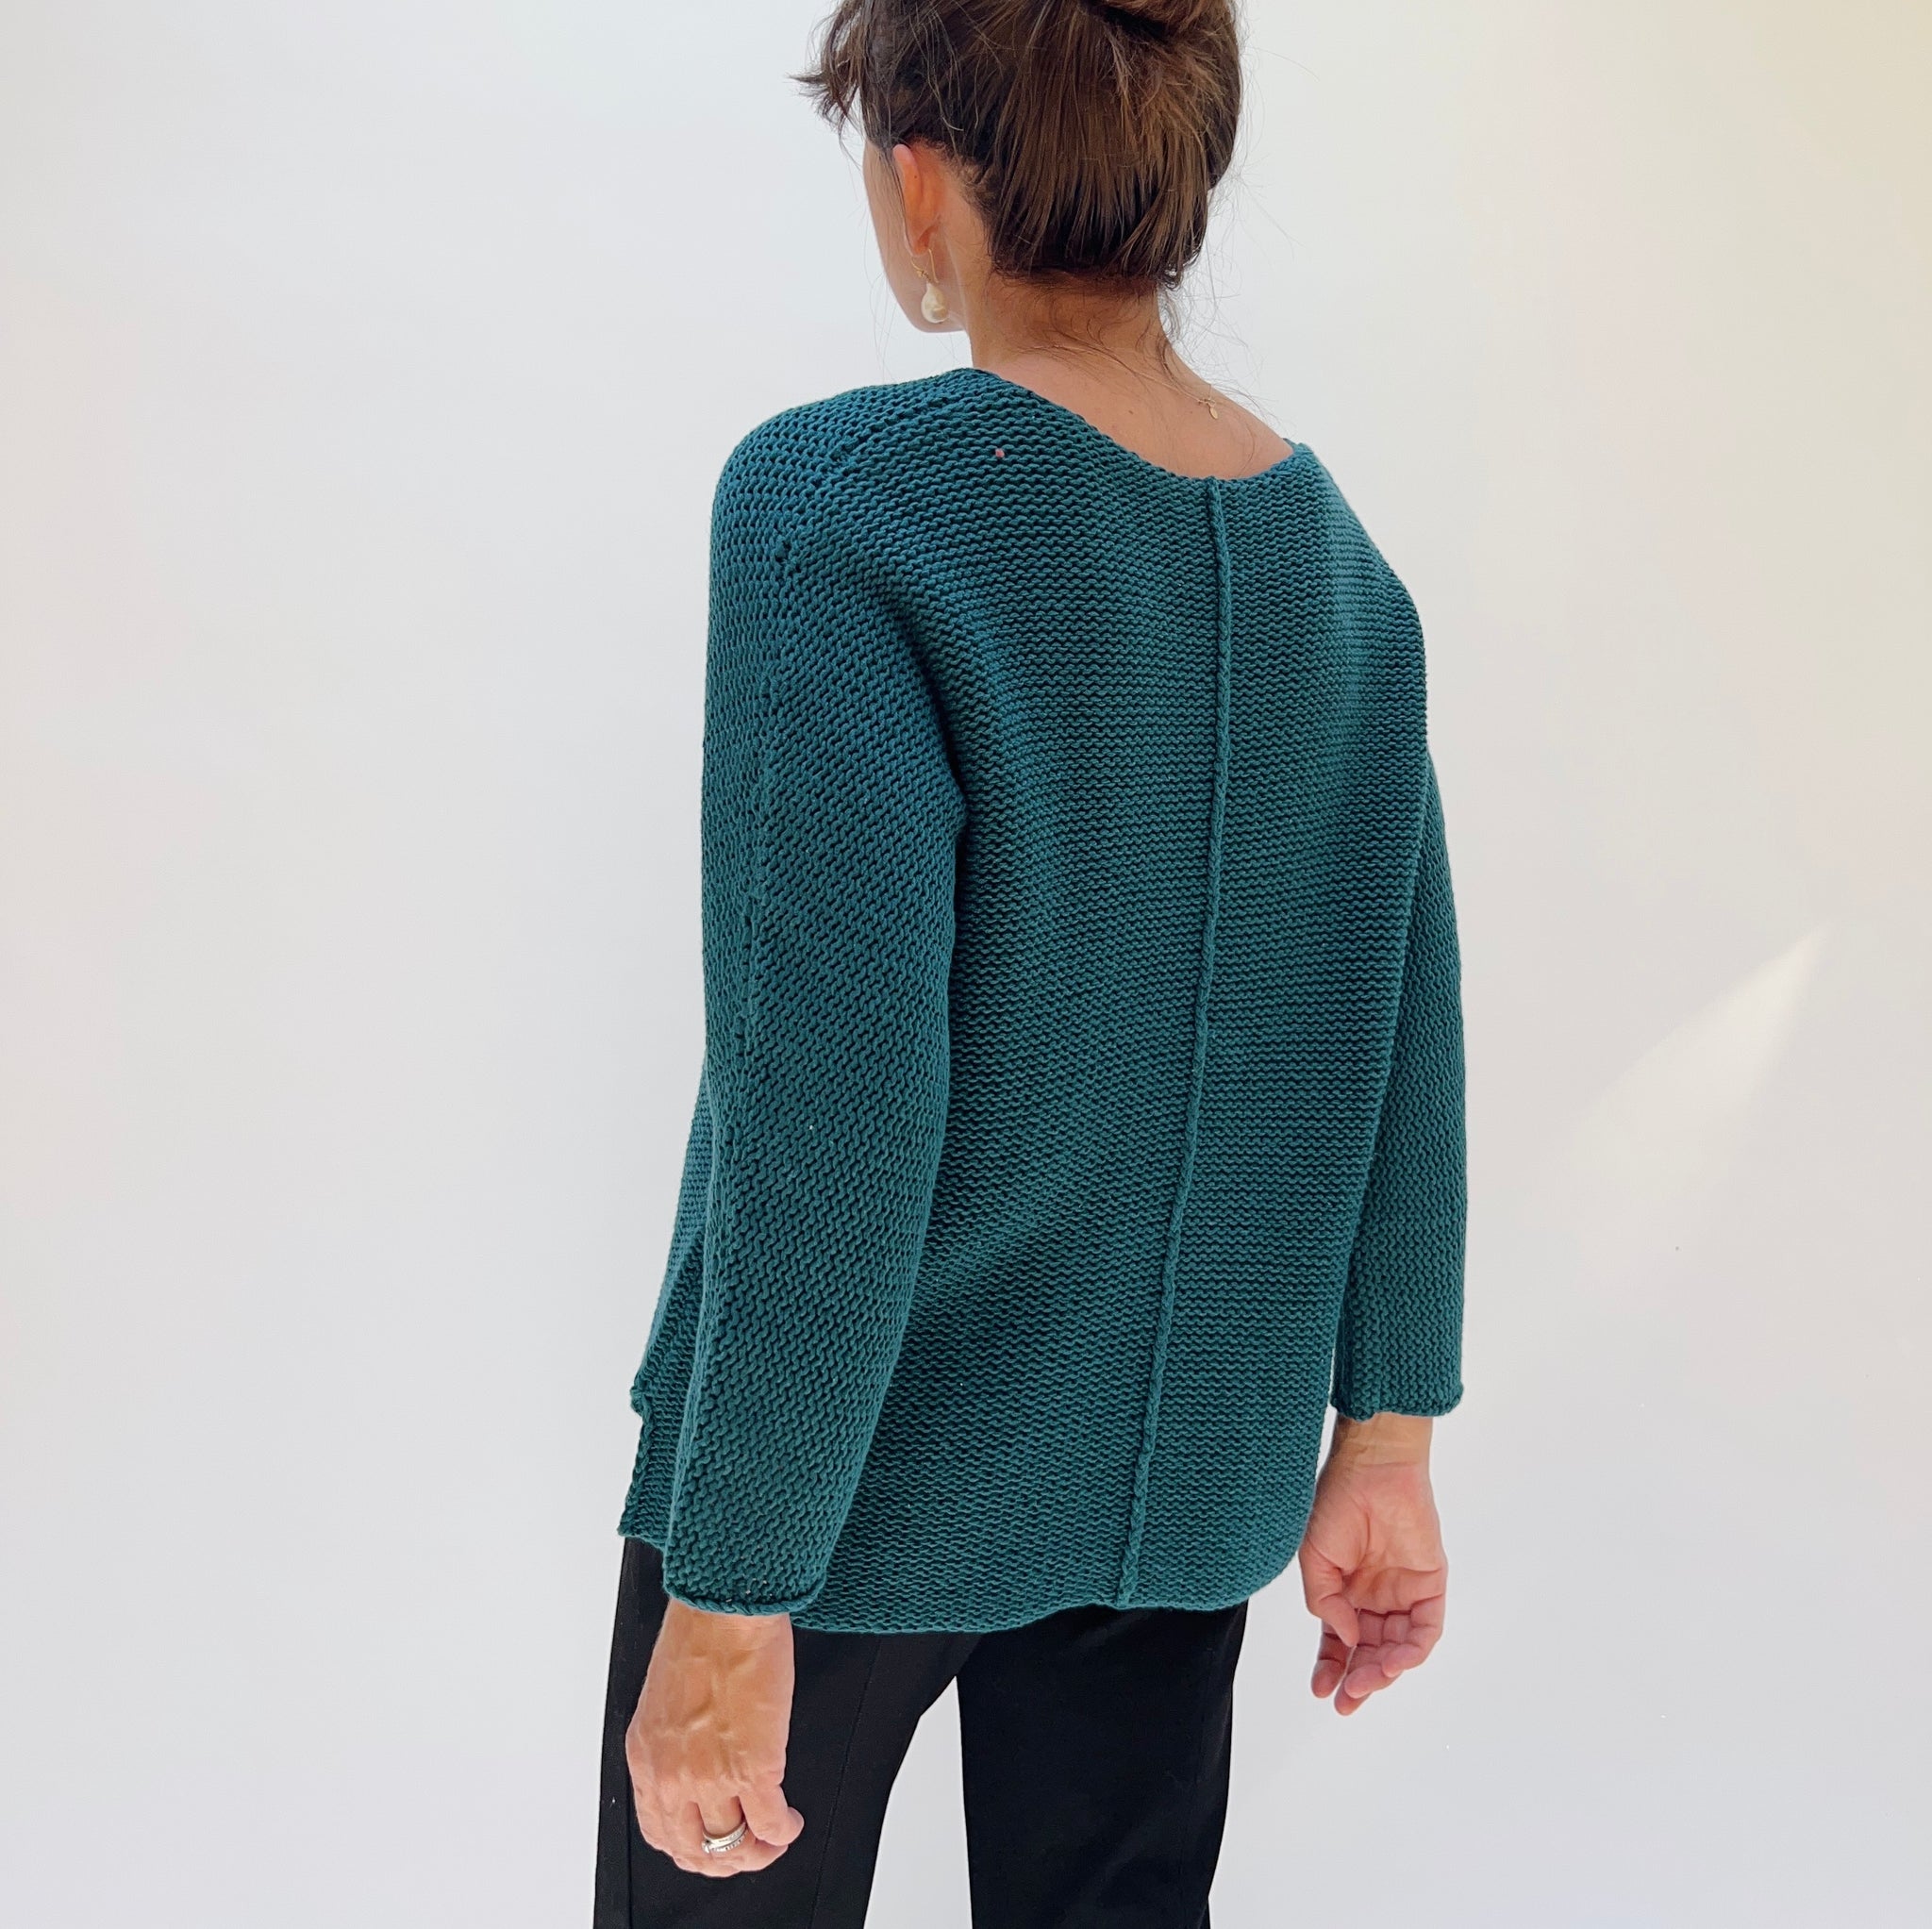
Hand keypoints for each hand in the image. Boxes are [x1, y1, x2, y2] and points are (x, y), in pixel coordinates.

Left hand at [624, 1597, 806, 1876]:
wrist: (726, 1609)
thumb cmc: (701, 1633)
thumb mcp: (665, 1698)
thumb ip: (675, 1740)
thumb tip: (699, 1757)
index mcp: (646, 1757)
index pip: (659, 1830)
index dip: (690, 1846)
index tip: (710, 1839)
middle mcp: (671, 1776)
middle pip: (694, 1851)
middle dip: (724, 1858)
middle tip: (746, 1849)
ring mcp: (711, 1777)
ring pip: (732, 1846)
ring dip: (756, 1851)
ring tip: (773, 1836)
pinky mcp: (754, 1768)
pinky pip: (770, 1824)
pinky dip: (784, 1831)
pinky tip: (790, 1821)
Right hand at [1298, 1413, 1446, 1715]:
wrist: (1371, 1469)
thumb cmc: (1337, 1503)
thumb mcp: (1314, 1558)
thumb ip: (1325, 1603)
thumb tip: (1344, 1638)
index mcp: (1346, 1591)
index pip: (1340, 1642)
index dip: (1331, 1668)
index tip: (1321, 1691)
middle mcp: (1376, 1597)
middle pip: (1370, 1652)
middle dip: (1358, 1680)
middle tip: (1346, 1700)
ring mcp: (1404, 1592)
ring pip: (1398, 1647)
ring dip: (1383, 1670)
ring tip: (1366, 1682)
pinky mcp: (1431, 1584)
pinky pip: (1426, 1628)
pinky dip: (1411, 1650)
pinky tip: (1392, 1659)